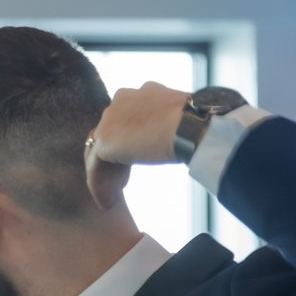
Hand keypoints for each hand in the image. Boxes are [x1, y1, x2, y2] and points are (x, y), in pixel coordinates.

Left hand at [85, 81, 188, 209]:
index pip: (128, 119)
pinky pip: (95, 167)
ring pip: (101, 153)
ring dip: (106, 178)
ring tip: (112, 199)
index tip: (137, 160)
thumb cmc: (200, 125)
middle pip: (111, 135)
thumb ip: (170, 126)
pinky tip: (107, 203)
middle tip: (122, 182)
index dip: (129, 143)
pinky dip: (99, 186)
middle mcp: (123, 99)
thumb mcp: (184, 121)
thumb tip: (178, 140)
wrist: (195, 125)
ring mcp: (110, 117)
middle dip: (114, 161)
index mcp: (145, 92)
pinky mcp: (104, 138)